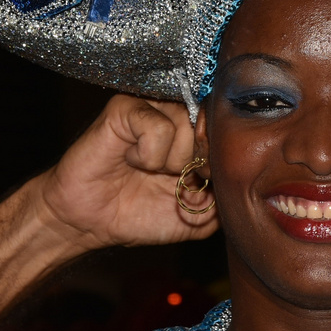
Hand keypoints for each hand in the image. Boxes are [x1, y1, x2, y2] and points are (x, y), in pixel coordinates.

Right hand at [32, 94, 219, 252]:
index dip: (218, 161)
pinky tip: (129, 160)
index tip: (200, 182)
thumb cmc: (139, 214)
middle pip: (210, 127)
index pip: (227, 131)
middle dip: (195, 164)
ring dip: (170, 161)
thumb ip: (225, 199)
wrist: (90, 223)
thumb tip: (240, 180)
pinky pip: (157, 127)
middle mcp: (176, 113)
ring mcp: (151, 107)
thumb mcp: (196, 217)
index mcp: (195, 134)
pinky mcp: (125, 108)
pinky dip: (147, 156)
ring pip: (186, 125)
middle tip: (170, 179)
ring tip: (146, 170)